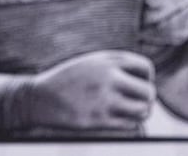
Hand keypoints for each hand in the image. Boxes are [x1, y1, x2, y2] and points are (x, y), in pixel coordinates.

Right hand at [17, 50, 155, 131]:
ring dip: (140, 113)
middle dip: (146, 99)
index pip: (145, 67)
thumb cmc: (67, 81)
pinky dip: (128, 123)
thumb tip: (146, 79)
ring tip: (129, 112)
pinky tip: (116, 119)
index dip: (146, 78)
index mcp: (105, 61)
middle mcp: (107, 78)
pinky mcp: (99, 120)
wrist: (38, 98)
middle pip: (149, 92)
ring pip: (143, 110)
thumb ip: (115, 66)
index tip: (136, 84)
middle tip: (136, 102)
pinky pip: (130, 125)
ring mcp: (103, 99)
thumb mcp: (89, 63)